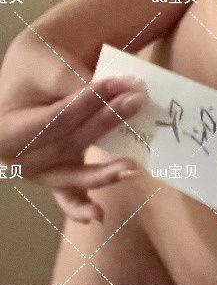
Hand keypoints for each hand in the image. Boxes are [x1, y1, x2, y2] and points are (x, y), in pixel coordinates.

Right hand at [0, 29, 146, 223]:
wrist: (32, 75)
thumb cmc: (38, 68)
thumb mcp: (50, 68)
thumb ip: (79, 84)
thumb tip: (122, 93)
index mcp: (4, 130)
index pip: (54, 119)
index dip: (85, 103)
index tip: (117, 85)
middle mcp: (16, 158)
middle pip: (68, 143)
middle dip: (105, 122)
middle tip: (136, 102)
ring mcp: (37, 171)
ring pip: (71, 173)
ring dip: (102, 173)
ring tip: (131, 169)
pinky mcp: (56, 174)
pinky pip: (67, 194)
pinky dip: (80, 206)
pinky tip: (97, 216)